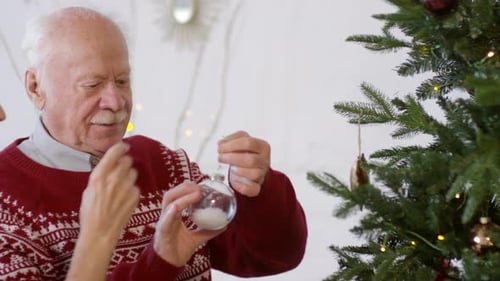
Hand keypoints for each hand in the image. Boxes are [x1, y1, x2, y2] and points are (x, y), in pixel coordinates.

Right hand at [68, 142, 138, 280]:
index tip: (123, 147)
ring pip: (133, 172)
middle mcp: (114, 178)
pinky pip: (136, 186)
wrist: (100, 232)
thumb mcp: (88, 190)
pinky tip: (124, 198)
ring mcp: (127, 187)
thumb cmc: (90, 212)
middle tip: (120, 170)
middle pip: (127, 160)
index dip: (120, 147)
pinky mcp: (136, 195)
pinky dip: (132, 189)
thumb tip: (109, 164)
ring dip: (129, 176)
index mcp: (99, 175)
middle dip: (125, 163)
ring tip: (121, 187)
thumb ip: (100, 175)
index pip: (115, 152)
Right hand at [154, 181, 223, 265]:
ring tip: (195, 193)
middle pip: (172, 194)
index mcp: (174, 214)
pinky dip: (170, 213)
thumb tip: (224, 225)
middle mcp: (168, 215)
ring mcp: (164, 222)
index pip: (178, 196)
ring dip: (182, 195)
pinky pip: (165, 220)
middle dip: (184, 187)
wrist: (169, 264)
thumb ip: (208, 231)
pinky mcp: (162, 231)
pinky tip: (177, 207)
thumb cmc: (179, 249)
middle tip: (199, 186)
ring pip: (169, 202)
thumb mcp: (197, 237)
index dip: (188, 188)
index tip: (202, 185)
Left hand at [218, 131, 269, 196]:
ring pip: (254, 174)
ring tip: (228, 168)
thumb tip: (221, 143)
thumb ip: (232, 139)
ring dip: (238, 171)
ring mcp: (262, 175)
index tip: (220, 147)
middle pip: (250, 159)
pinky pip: (252, 189)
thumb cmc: (246, 152)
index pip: (249, 143)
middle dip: (232, 158)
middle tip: (220, 158)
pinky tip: (232, 181)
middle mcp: (264, 161)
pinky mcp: (257, 187)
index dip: (232, 145)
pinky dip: (241, 186)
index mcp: (262, 146)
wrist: (253, 168)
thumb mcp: (241, 140)